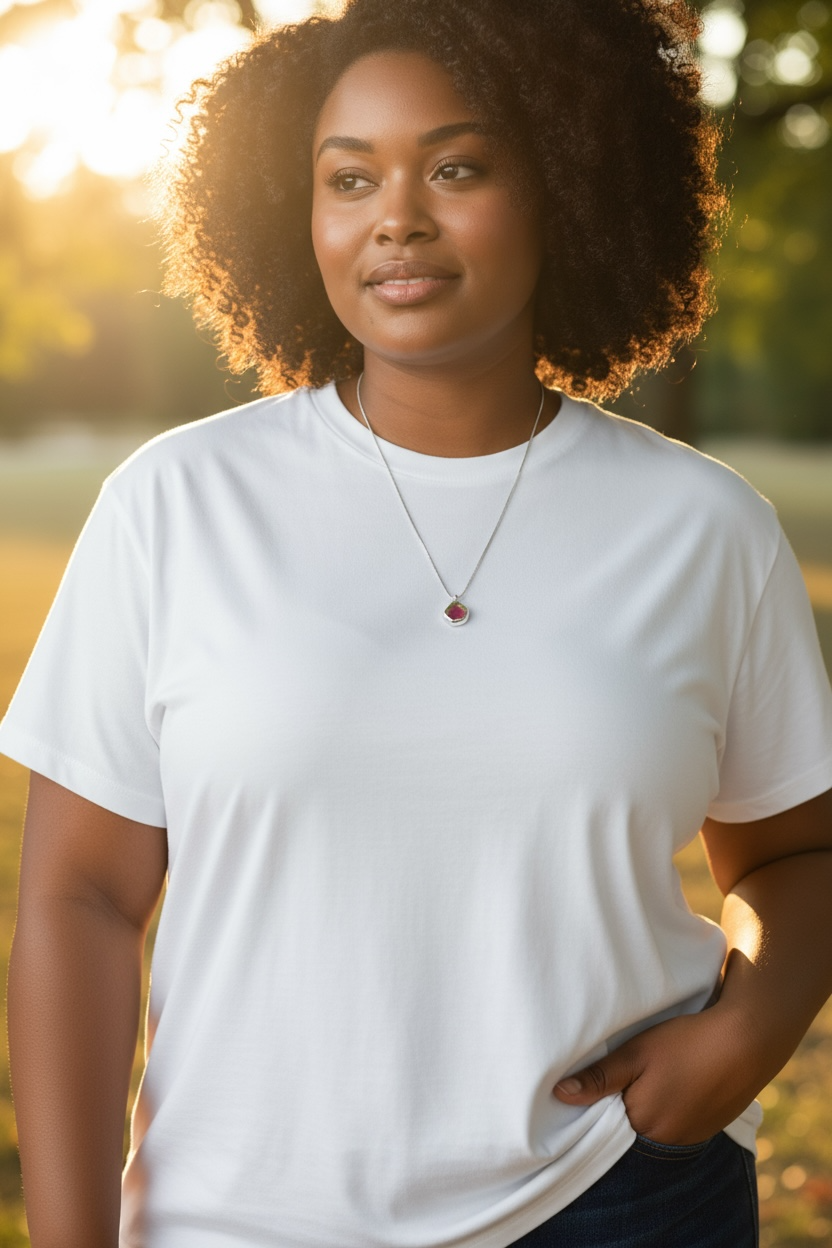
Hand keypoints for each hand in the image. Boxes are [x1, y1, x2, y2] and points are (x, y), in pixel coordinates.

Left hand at [552, 1004, 766, 1145]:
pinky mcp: (706, 1127)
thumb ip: (599, 1077)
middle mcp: (665, 1140)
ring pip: (652, 1125)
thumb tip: (560, 1094)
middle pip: (629, 1127)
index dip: (596, 1104)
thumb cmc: (686, 1044)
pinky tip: (670, 1083)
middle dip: (620, 1105)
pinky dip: (668, 1107)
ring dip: (645, 1106)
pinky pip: (675, 1123)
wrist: (746, 1041)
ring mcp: (689, 1137)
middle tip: (621, 1073)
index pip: (604, 1125)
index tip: (591, 1083)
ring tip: (648, 1076)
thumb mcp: (636, 1054)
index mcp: (642, 1124)